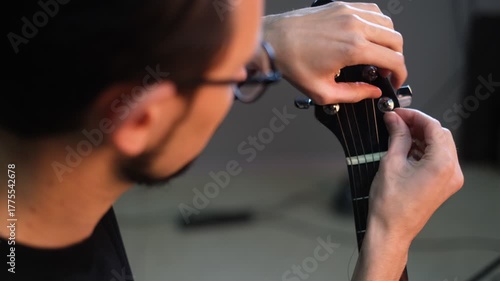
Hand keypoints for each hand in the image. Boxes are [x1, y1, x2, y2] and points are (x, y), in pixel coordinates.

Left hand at [263, 2, 406, 103]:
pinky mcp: (341, 5)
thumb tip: (372, 91)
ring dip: (389, 40)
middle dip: (396, 58)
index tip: (395, 81)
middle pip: (395, 39)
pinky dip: (377, 24)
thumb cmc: (291, 63)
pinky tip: (368, 36)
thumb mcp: (322, 92)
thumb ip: (353, 94)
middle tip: (386, 71)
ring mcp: (348, 12)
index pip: (394, 59)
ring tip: (378, 54)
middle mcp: (355, 26)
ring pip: (387, 22)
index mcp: (353, 48)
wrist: (273, 40)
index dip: (400, 74)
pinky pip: (371, 10)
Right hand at [369, 109, 463, 244]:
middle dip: (418, 125)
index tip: (397, 113)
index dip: (414, 116)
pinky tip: (406, 148)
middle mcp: (452, 171)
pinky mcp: (444, 184)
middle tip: (396, 121)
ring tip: (398, 134)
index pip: (433, 127)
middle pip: (440, 135)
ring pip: (440, 145)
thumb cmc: (390, 204)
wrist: (391, 230)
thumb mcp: (391, 163)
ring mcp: (451, 179)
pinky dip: (424, 150)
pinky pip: (438, 158)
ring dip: (421, 137)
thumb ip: (397, 136)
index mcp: (442, 165)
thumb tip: (394, 119)